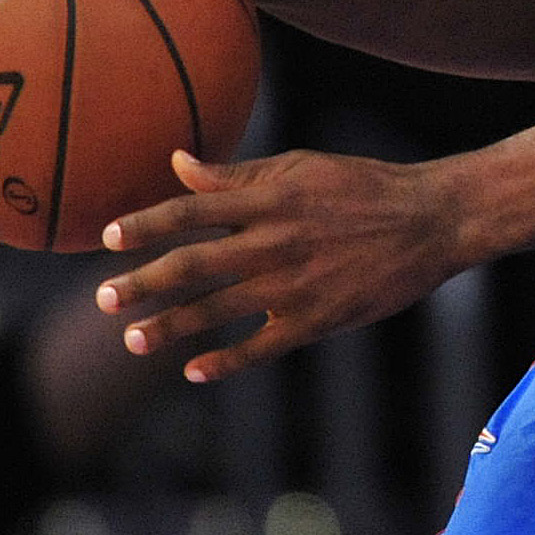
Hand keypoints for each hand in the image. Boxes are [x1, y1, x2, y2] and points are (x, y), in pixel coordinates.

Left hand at [95, 147, 467, 380]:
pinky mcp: (318, 318)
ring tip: (133, 339)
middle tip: (104, 300)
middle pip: (194, 265)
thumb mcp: (299, 167)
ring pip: (219, 309)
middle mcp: (274, 241)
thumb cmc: (361, 186)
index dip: (147, 224)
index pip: (192, 210)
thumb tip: (178, 163)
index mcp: (268, 199)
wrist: (430, 220)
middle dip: (144, 284)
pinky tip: (193, 371)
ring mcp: (295, 284)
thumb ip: (237, 174)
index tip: (108, 237)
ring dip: (171, 325)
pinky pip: (262, 345)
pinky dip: (226, 360)